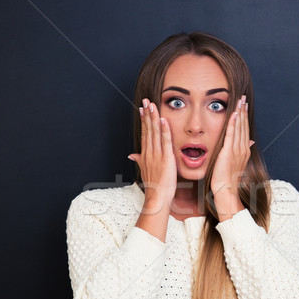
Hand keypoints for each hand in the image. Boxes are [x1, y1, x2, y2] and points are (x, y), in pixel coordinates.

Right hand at [128, 98, 176, 212]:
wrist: (157, 198)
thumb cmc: (154, 186)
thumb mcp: (145, 171)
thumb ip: (139, 160)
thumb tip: (132, 155)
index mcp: (145, 155)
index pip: (144, 133)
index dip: (144, 120)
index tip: (143, 109)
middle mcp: (149, 153)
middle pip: (148, 130)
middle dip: (147, 114)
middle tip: (146, 101)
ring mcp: (157, 155)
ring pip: (154, 132)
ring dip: (154, 118)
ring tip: (152, 105)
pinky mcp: (166, 158)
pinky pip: (164, 141)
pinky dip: (164, 130)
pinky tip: (163, 120)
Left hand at [211, 95, 254, 218]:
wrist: (226, 189)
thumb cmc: (227, 178)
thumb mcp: (236, 161)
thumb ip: (242, 149)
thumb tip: (251, 141)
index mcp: (244, 150)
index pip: (244, 128)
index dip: (244, 115)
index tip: (244, 104)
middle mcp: (242, 148)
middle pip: (243, 125)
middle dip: (243, 110)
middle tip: (243, 96)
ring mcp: (237, 149)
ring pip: (239, 127)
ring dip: (239, 112)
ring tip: (240, 100)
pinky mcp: (228, 151)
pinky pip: (231, 134)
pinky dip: (233, 123)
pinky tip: (234, 113)